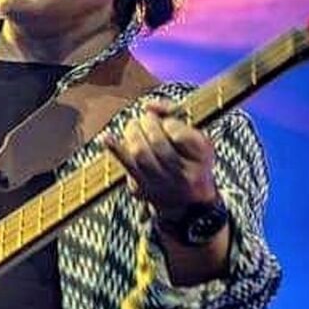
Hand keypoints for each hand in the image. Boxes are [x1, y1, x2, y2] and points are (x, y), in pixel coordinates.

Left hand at [105, 100, 217, 219]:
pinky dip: (115, 149)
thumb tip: (148, 105)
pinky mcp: (143, 190)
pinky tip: (106, 137)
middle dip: (147, 125)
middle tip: (145, 119)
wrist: (188, 203)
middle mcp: (184, 174)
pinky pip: (126, 166)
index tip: (167, 122)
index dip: (169, 123)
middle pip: (158, 144)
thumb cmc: (189, 159)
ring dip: (133, 133)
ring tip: (134, 126)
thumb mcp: (193, 136)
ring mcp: (162, 185)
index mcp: (202, 156)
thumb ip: (172, 114)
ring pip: (140, 154)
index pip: (179, 134)